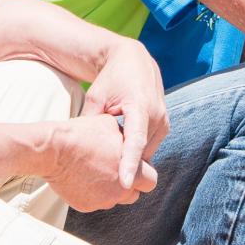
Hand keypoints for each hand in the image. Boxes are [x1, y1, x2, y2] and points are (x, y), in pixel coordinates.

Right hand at [42, 114, 157, 211]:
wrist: (54, 150)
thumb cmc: (83, 135)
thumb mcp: (111, 126)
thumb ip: (125, 138)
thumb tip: (127, 140)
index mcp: (133, 171)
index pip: (151, 180)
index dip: (145, 172)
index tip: (137, 167)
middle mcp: (120, 190)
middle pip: (134, 194)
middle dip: (129, 184)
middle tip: (117, 169)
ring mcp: (102, 201)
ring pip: (114, 199)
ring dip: (111, 189)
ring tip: (99, 170)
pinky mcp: (85, 206)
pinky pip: (94, 201)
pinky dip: (92, 192)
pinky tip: (83, 175)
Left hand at [82, 38, 168, 187]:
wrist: (134, 61)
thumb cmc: (111, 79)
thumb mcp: (95, 97)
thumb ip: (91, 124)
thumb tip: (80, 151)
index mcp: (140, 107)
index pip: (135, 141)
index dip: (129, 164)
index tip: (124, 184)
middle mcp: (156, 115)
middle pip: (140, 152)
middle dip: (123, 165)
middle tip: (100, 175)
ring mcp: (163, 120)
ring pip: (146, 152)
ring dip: (130, 157)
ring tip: (107, 157)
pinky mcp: (164, 124)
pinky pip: (149, 146)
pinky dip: (136, 151)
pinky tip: (119, 149)